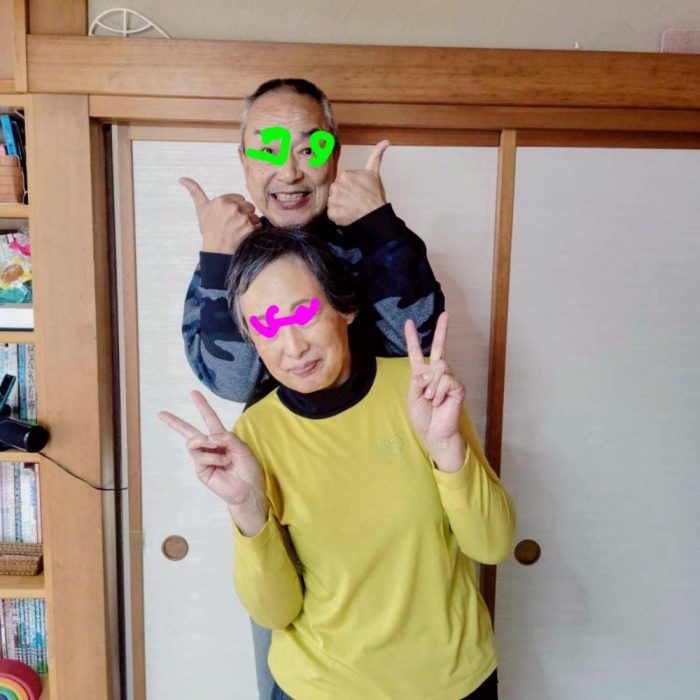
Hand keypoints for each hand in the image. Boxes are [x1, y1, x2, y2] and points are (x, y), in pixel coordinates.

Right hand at [158, 390, 266, 513]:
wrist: (248, 489)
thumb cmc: (248, 469)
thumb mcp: (242, 447)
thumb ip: (226, 437)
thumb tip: (208, 437)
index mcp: (222, 438)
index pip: (209, 419)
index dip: (202, 406)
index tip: (193, 393)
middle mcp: (210, 447)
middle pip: (189, 432)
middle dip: (175, 422)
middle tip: (161, 414)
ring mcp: (204, 458)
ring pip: (194, 442)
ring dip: (209, 444)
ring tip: (224, 455)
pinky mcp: (201, 470)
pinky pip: (200, 456)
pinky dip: (213, 457)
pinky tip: (223, 462)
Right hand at [179, 177, 261, 253]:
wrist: (216, 251)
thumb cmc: (209, 230)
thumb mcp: (201, 209)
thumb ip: (195, 191)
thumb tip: (182, 178)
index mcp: (221, 200)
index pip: (239, 198)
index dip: (235, 208)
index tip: (228, 217)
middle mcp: (232, 207)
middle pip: (248, 205)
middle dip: (243, 214)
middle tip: (233, 224)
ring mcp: (241, 217)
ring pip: (253, 215)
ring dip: (249, 222)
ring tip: (238, 230)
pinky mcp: (249, 227)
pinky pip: (258, 224)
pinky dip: (254, 230)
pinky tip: (244, 235)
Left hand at [327, 140, 388, 225]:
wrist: (375, 215)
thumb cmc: (375, 196)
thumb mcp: (375, 173)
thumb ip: (376, 156)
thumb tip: (386, 141)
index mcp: (344, 175)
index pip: (341, 182)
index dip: (349, 188)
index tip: (357, 193)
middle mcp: (336, 186)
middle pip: (335, 191)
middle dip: (343, 196)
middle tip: (354, 201)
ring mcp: (333, 200)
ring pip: (332, 202)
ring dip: (340, 206)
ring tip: (351, 208)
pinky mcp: (332, 213)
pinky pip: (331, 213)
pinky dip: (338, 216)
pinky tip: (347, 214)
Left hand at [405, 312, 465, 469]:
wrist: (434, 433)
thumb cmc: (423, 417)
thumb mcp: (412, 397)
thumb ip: (417, 380)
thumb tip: (430, 369)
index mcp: (422, 375)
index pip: (416, 353)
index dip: (412, 338)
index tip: (408, 322)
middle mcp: (437, 373)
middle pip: (440, 347)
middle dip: (442, 330)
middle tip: (446, 314)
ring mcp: (448, 379)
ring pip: (440, 366)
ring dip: (432, 385)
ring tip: (432, 399)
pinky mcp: (458, 387)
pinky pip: (447, 379)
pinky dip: (439, 391)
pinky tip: (440, 401)